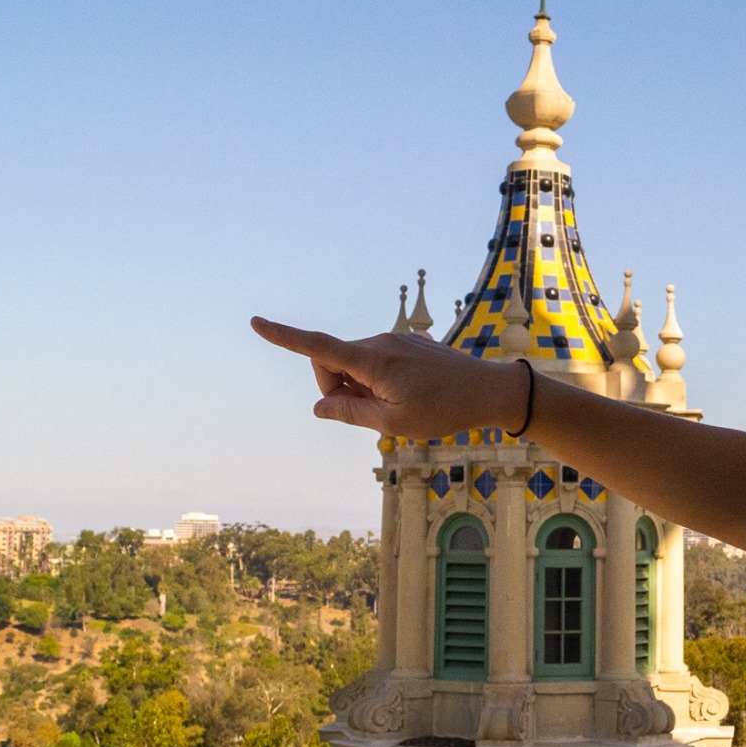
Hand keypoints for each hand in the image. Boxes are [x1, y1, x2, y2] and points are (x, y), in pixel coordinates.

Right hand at [250, 317, 528, 438]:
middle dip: (335, 389)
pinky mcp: (406, 344)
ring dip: (358, 388)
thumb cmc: (444, 410)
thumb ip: (351, 413)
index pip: (318, 348)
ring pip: (353, 364)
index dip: (284, 337)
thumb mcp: (393, 424)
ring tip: (396, 406)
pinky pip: (374, 362)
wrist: (490, 390)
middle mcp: (380, 342)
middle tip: (369, 414)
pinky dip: (375, 382)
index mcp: (374, 361)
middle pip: (332, 363)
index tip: (256, 322)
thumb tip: (319, 407)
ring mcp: (394, 340)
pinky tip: (407, 396)